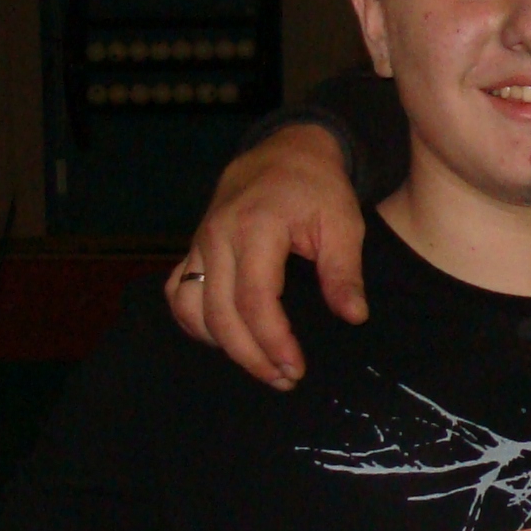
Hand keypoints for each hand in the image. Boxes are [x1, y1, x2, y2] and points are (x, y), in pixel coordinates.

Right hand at [171, 124, 365, 386]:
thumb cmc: (317, 188)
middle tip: (284, 379)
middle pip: (219, 313)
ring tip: (260, 363)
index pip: (255, 299)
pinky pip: (178, 291)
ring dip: (221, 344)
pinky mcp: (193, 248)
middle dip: (251, 355)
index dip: (272, 340)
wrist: (284, 151)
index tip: (295, 368)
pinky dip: (194, 321)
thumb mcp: (343, 222)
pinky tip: (225, 337)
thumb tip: (353, 317)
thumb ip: (344, 271)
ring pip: (191, 307)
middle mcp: (218, 236)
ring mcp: (199, 242)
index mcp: (256, 227)